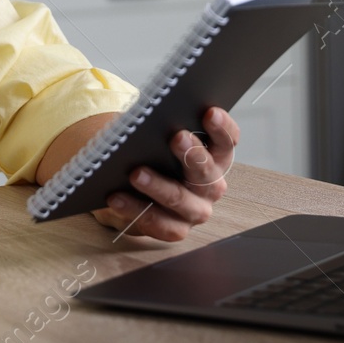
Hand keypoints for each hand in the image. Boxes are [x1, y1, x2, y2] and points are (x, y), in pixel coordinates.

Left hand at [92, 106, 235, 241]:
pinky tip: (116, 197)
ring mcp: (196, 211)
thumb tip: (152, 116)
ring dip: (158, 185)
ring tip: (136, 173)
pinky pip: (157, 222)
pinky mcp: (176, 229)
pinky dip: (134, 209)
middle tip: (177, 137)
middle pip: (206, 171)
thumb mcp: (165, 140)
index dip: (222, 128)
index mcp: (216, 159)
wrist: (142, 193)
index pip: (227, 142)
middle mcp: (211, 186)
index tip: (210, 112)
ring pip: (179, 199)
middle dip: (192, 154)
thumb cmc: (157, 157)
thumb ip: (167, 128)